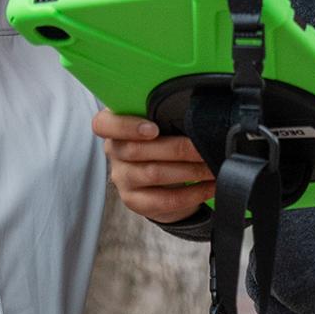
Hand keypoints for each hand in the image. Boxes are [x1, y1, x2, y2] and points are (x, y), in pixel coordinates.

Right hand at [92, 108, 215, 223]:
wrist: (159, 177)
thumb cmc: (159, 139)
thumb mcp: (154, 121)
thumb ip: (161, 113)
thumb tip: (193, 111)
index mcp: (112, 126)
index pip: (103, 124)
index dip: (127, 126)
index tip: (153, 128)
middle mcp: (113, 152)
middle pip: (138, 150)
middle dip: (177, 148)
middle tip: (204, 146)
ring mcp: (122, 179)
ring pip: (153, 174)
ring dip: (189, 170)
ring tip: (211, 166)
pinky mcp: (135, 201)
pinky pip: (164, 200)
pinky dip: (192, 193)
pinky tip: (209, 186)